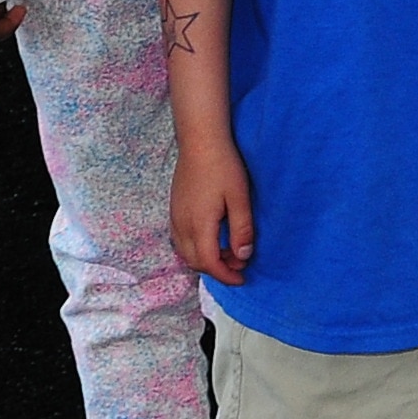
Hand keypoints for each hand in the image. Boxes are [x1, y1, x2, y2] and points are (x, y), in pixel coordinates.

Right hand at [171, 129, 256, 282]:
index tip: (242, 278)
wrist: (200, 140)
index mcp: (199, 225)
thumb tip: (243, 256)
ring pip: (185, 252)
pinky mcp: (174, 209)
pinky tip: (212, 238)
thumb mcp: (239, 198)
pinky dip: (196, 248)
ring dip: (205, 259)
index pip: (209, 263)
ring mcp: (175, 217)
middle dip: (217, 269)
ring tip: (228, 251)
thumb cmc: (222, 166)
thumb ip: (242, 229)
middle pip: (195, 262)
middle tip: (239, 264)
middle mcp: (182, 225)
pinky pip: (180, 240)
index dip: (226, 275)